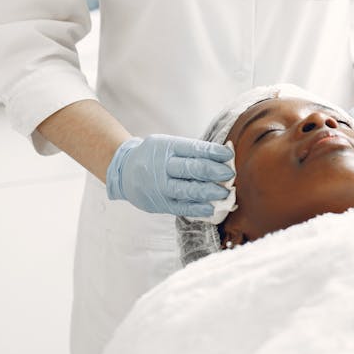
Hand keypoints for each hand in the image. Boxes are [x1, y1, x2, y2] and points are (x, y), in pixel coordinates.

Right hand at [106, 134, 234, 216]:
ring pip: (186, 190)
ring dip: (207, 192)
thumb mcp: (167, 145)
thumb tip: (222, 157)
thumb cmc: (154, 156)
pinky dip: (196, 208)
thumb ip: (191, 151)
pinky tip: (210, 208)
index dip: (212, 152)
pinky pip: (180, 207)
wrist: (124, 171)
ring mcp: (160, 186)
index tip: (229, 155)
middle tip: (229, 174)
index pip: (192, 149)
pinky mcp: (160, 204)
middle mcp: (162, 166)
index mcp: (166, 147)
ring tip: (224, 193)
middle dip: (212, 172)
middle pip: (189, 169)